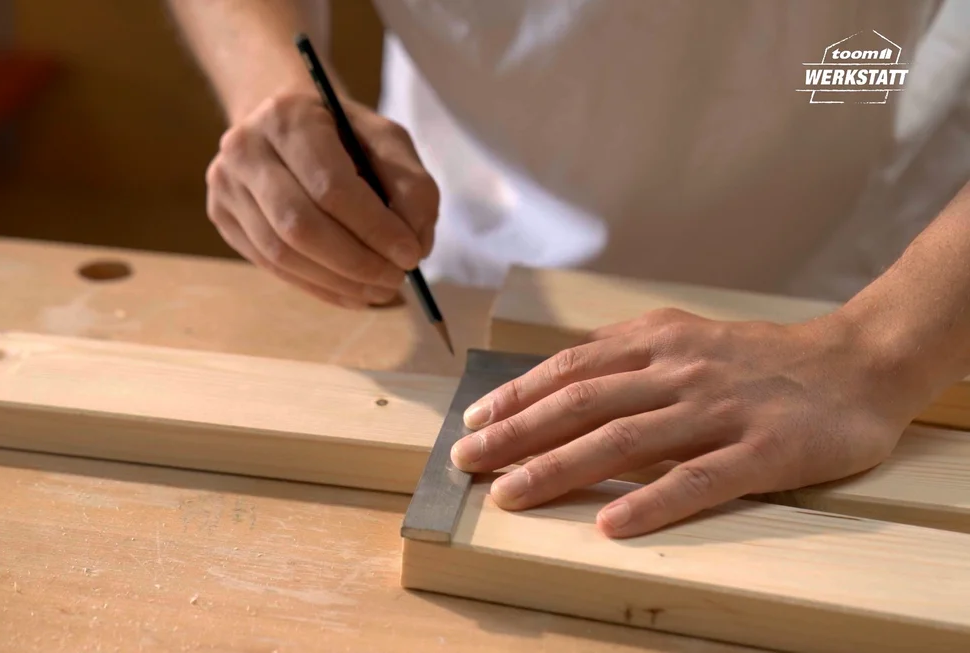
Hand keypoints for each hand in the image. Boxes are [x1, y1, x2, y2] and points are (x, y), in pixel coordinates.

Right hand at [205, 86, 438, 308]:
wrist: (283, 125)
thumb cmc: (342, 134)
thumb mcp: (386, 141)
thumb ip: (411, 186)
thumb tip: (414, 246)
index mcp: (288, 117)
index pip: (330, 186)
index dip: (374, 228)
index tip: (411, 255)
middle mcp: (245, 149)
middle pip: (300, 226)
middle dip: (356, 262)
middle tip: (396, 279)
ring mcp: (226, 186)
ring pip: (281, 254)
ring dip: (338, 282)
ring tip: (379, 291)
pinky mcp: (223, 217)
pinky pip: (272, 267)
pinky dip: (319, 286)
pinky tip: (352, 292)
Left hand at [451, 308, 926, 537]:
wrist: (859, 363)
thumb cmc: (762, 359)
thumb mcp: (687, 339)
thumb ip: (629, 356)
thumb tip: (561, 380)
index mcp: (659, 341)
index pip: (571, 369)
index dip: (517, 396)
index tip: (473, 421)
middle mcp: (680, 371)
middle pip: (582, 403)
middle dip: (516, 434)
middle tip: (465, 461)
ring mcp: (720, 410)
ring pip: (625, 440)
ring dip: (559, 467)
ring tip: (511, 495)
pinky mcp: (764, 452)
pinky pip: (698, 479)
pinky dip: (651, 502)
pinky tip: (609, 523)